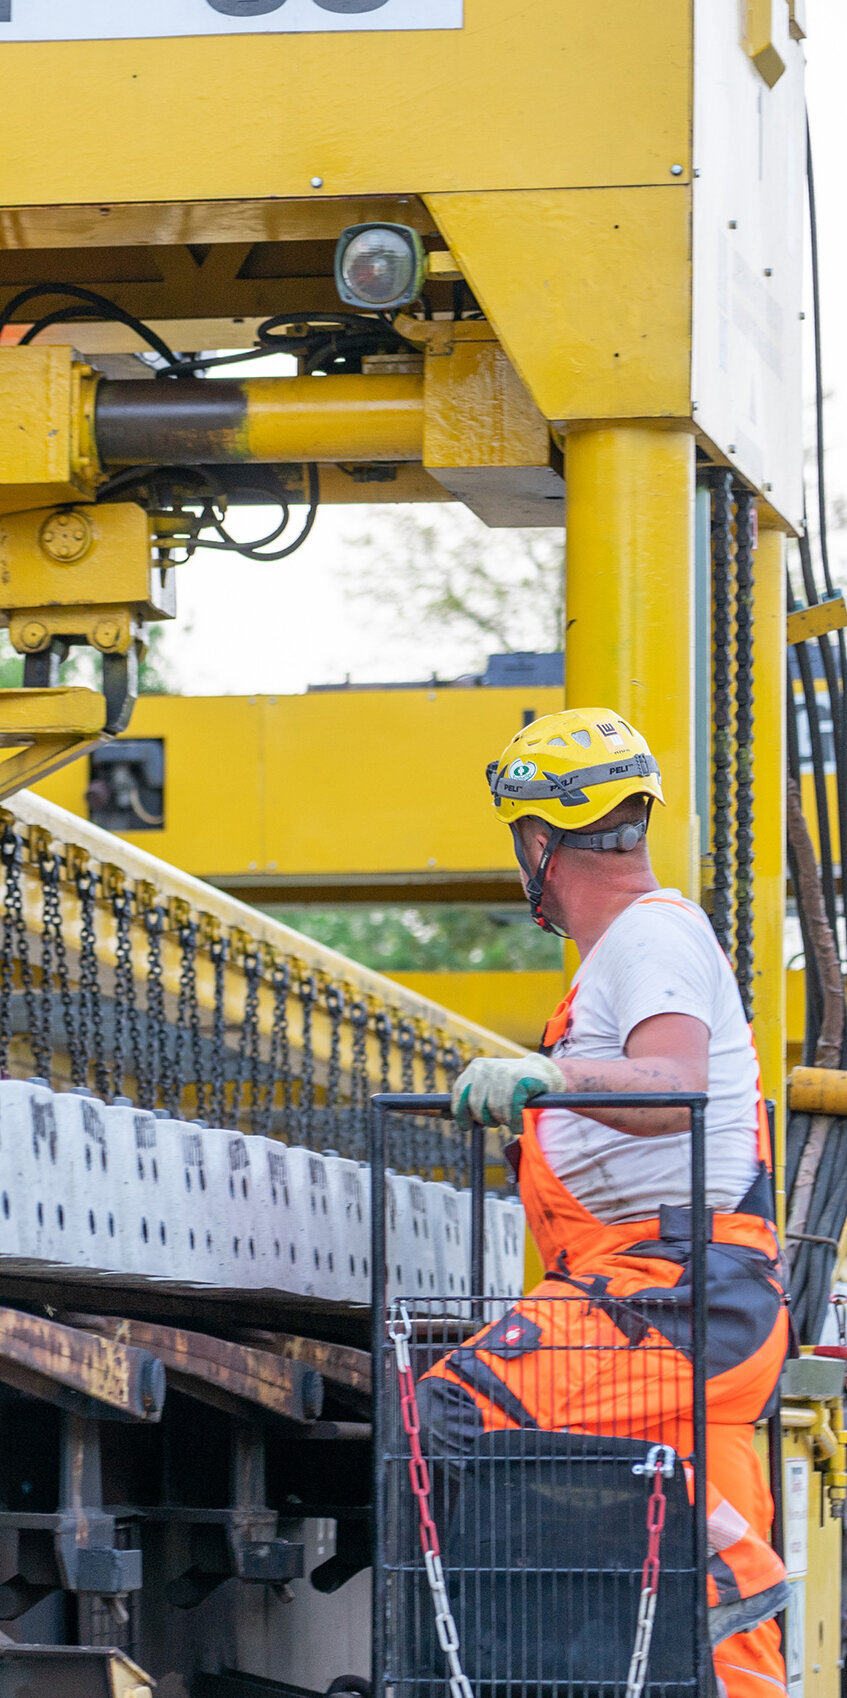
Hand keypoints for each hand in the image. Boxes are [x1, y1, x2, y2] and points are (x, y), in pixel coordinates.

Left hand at [451, 1055, 565, 1134]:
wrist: (542, 1073)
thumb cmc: (510, 1086)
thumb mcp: (487, 1087)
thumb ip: (469, 1098)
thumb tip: (441, 1114)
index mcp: (476, 1068)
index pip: (460, 1093)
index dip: (461, 1112)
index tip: (465, 1125)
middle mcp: (486, 1068)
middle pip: (477, 1106)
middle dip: (486, 1118)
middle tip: (496, 1120)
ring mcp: (503, 1073)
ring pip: (495, 1110)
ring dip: (504, 1121)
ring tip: (510, 1116)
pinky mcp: (519, 1080)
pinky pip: (511, 1111)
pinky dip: (515, 1123)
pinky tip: (518, 1123)